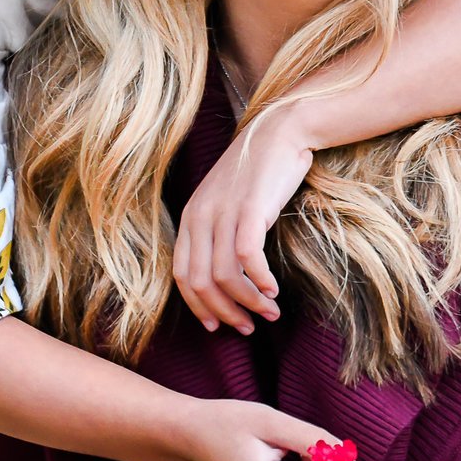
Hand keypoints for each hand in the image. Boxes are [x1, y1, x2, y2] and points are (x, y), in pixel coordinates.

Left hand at [174, 106, 312, 332]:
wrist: (278, 132)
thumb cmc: (257, 174)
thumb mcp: (227, 204)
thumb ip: (219, 235)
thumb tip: (228, 281)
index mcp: (190, 218)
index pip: (182, 276)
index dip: (198, 307)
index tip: (218, 326)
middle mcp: (200, 216)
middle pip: (201, 282)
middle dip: (225, 313)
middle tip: (248, 328)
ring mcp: (223, 212)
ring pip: (225, 276)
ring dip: (248, 303)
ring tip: (270, 313)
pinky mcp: (249, 209)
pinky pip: (247, 258)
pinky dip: (259, 281)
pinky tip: (273, 290)